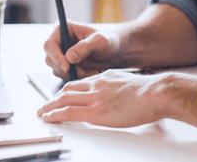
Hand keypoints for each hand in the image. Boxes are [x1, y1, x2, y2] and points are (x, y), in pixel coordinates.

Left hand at [36, 70, 166, 127]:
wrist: (155, 94)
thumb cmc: (149, 92)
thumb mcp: (127, 83)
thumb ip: (116, 87)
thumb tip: (114, 96)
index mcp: (104, 78)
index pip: (80, 83)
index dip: (67, 91)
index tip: (61, 96)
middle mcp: (96, 85)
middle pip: (68, 90)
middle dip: (54, 98)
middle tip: (45, 105)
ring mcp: (95, 98)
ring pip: (64, 100)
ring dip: (49, 106)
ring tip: (41, 112)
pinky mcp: (95, 112)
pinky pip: (68, 112)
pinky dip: (55, 115)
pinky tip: (48, 118)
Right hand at [43, 21, 120, 79]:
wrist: (114, 53)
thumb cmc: (108, 41)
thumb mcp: (100, 41)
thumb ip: (85, 47)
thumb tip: (69, 57)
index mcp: (62, 29)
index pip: (49, 44)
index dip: (55, 57)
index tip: (67, 67)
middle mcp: (58, 41)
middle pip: (50, 59)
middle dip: (66, 69)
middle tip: (83, 72)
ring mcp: (60, 54)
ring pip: (57, 70)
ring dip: (73, 74)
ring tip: (91, 72)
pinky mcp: (65, 66)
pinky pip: (64, 76)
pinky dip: (76, 77)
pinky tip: (90, 74)